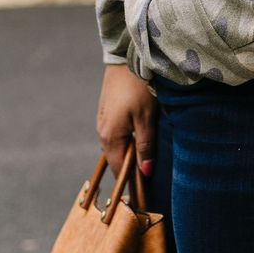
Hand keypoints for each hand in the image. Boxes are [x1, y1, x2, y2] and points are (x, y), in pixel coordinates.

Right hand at [96, 65, 157, 185]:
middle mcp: (102, 132)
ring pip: (117, 147)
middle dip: (132, 170)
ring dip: (130, 154)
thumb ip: (146, 146)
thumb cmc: (139, 87)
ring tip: (147, 160)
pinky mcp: (107, 112)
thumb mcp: (147, 118)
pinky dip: (127, 141)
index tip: (146, 194)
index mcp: (110, 138)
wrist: (126, 57)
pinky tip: (139, 139)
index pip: (120, 170)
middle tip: (150, 179)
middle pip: (117, 160)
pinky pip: (116, 135)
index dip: (132, 183)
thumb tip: (145, 173)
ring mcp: (103, 122)